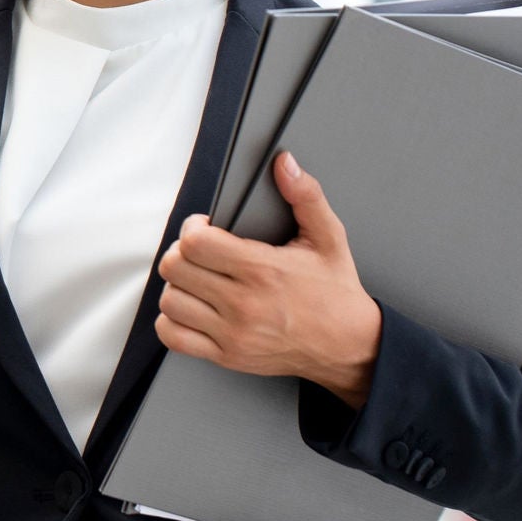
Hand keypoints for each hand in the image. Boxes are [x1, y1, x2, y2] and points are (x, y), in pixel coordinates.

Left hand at [153, 150, 382, 408]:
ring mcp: (233, 334)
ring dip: (178, 285)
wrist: (350, 347)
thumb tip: (284, 164)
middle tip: (199, 252)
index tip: (205, 228)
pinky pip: (173, 337)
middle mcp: (244, 304)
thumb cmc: (336, 292)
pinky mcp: (227, 356)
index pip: (195, 243)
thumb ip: (306, 196)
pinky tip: (193, 308)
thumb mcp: (328, 238)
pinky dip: (173, 320)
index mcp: (263, 270)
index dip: (193, 228)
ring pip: (171, 301)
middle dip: (181, 252)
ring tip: (198, 279)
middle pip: (175, 268)